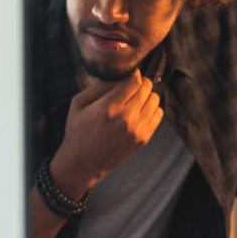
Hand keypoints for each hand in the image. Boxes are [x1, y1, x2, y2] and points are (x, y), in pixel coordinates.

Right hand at [48, 72, 162, 199]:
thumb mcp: (78, 103)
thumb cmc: (77, 131)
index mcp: (108, 107)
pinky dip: (151, 109)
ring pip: (155, 99)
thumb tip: (119, 74)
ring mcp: (137, 130)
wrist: (83, 163)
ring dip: (146, 96)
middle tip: (131, 88)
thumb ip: (99, 86)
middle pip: (147, 87)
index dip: (133, 74)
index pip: (134, 81)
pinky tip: (139, 112)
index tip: (129, 75)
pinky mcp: (143, 139)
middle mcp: (125, 118)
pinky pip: (158, 114)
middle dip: (140, 83)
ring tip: (135, 101)